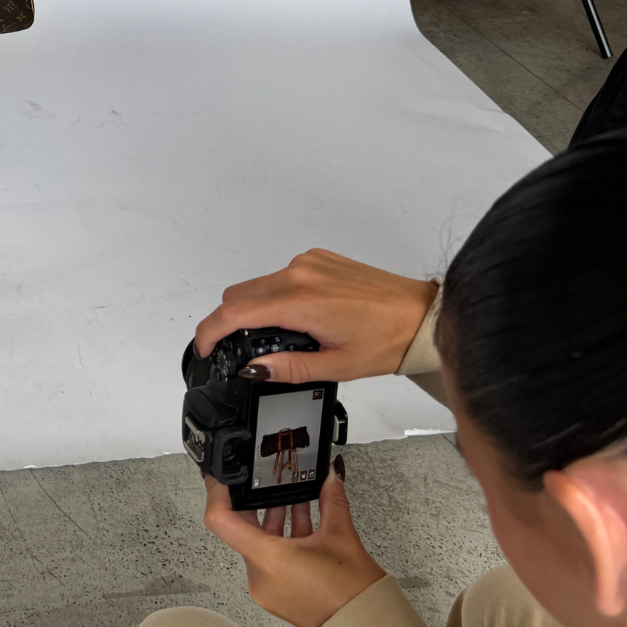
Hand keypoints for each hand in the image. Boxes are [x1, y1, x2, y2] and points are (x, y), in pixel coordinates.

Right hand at [194, 248, 437, 382]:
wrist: (420, 314)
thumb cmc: (387, 338)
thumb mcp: (336, 366)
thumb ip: (288, 368)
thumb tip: (254, 369)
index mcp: (301, 301)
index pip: (234, 312)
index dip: (210, 331)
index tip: (206, 347)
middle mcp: (299, 273)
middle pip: (238, 295)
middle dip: (234, 322)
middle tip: (253, 348)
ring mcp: (308, 261)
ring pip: (258, 284)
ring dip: (259, 308)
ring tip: (291, 334)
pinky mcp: (317, 257)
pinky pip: (281, 275)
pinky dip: (280, 295)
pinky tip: (306, 315)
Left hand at [203, 460, 385, 626]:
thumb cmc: (353, 595)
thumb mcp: (341, 535)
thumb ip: (331, 498)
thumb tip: (329, 476)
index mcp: (268, 559)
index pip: (221, 520)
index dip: (217, 493)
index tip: (224, 478)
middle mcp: (260, 576)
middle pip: (240, 529)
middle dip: (254, 503)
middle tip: (264, 482)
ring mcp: (266, 589)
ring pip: (257, 543)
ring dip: (272, 520)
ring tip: (292, 499)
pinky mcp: (277, 596)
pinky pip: (268, 559)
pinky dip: (280, 540)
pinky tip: (301, 522)